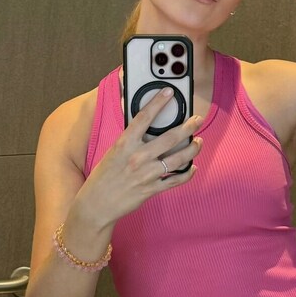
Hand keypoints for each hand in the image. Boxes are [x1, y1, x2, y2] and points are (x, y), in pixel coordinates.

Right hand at [78, 89, 203, 226]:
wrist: (96, 204)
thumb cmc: (103, 176)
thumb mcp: (114, 152)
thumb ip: (131, 141)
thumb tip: (149, 129)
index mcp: (124, 144)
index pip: (144, 117)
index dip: (158, 102)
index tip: (169, 92)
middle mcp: (137, 157)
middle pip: (170, 138)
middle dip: (188, 127)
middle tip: (198, 120)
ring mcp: (146, 174)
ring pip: (178, 159)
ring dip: (193, 149)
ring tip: (199, 142)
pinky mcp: (151, 190)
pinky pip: (175, 180)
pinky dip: (187, 173)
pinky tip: (192, 168)